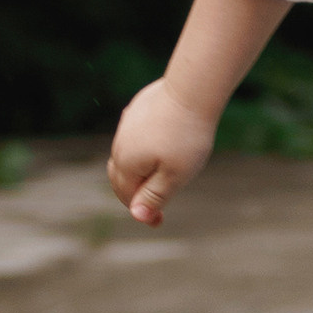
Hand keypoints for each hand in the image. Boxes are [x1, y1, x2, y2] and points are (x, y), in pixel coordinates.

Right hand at [107, 78, 217, 226]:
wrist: (192, 91)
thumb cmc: (186, 136)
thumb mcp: (175, 175)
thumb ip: (154, 197)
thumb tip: (137, 216)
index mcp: (126, 163)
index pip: (126, 196)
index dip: (142, 212)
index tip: (160, 221)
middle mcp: (120, 143)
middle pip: (121, 177)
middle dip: (136, 193)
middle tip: (157, 205)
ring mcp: (127, 124)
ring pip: (128, 155)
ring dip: (140, 170)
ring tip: (161, 177)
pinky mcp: (137, 109)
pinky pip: (135, 135)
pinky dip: (144, 149)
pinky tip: (163, 148)